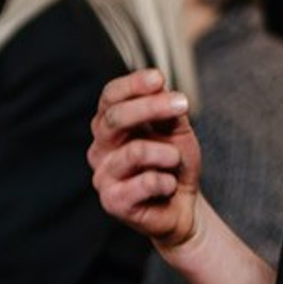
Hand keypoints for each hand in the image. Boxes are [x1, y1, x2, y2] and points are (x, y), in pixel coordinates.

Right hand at [90, 68, 203, 253]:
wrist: (181, 205)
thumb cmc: (173, 164)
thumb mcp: (176, 129)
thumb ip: (167, 107)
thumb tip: (158, 84)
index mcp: (111, 127)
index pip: (110, 97)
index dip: (132, 84)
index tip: (159, 78)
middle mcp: (100, 149)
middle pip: (114, 118)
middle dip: (151, 107)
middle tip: (182, 105)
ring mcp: (103, 176)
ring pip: (135, 152)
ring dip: (168, 154)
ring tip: (175, 162)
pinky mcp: (112, 201)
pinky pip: (145, 182)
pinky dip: (167, 181)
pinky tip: (167, 186)